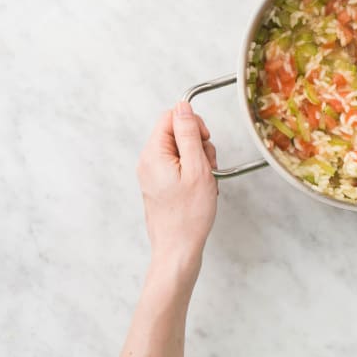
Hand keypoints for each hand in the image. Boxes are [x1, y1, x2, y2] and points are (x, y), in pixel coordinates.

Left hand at [136, 101, 217, 283]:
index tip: (205, 142)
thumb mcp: (196, 168)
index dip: (193, 124)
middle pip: (176, 133)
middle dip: (199, 145)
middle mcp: (148, 161)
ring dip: (199, 160)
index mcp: (153, 154)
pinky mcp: (159, 184)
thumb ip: (188, 134)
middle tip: (208, 166)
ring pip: (181, 150)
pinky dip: (194, 172)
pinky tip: (200, 188)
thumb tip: (183, 107)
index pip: (171, 117)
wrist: (178, 249)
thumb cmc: (189, 215)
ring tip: (205, 181)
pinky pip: (179, 166)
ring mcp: (152, 173)